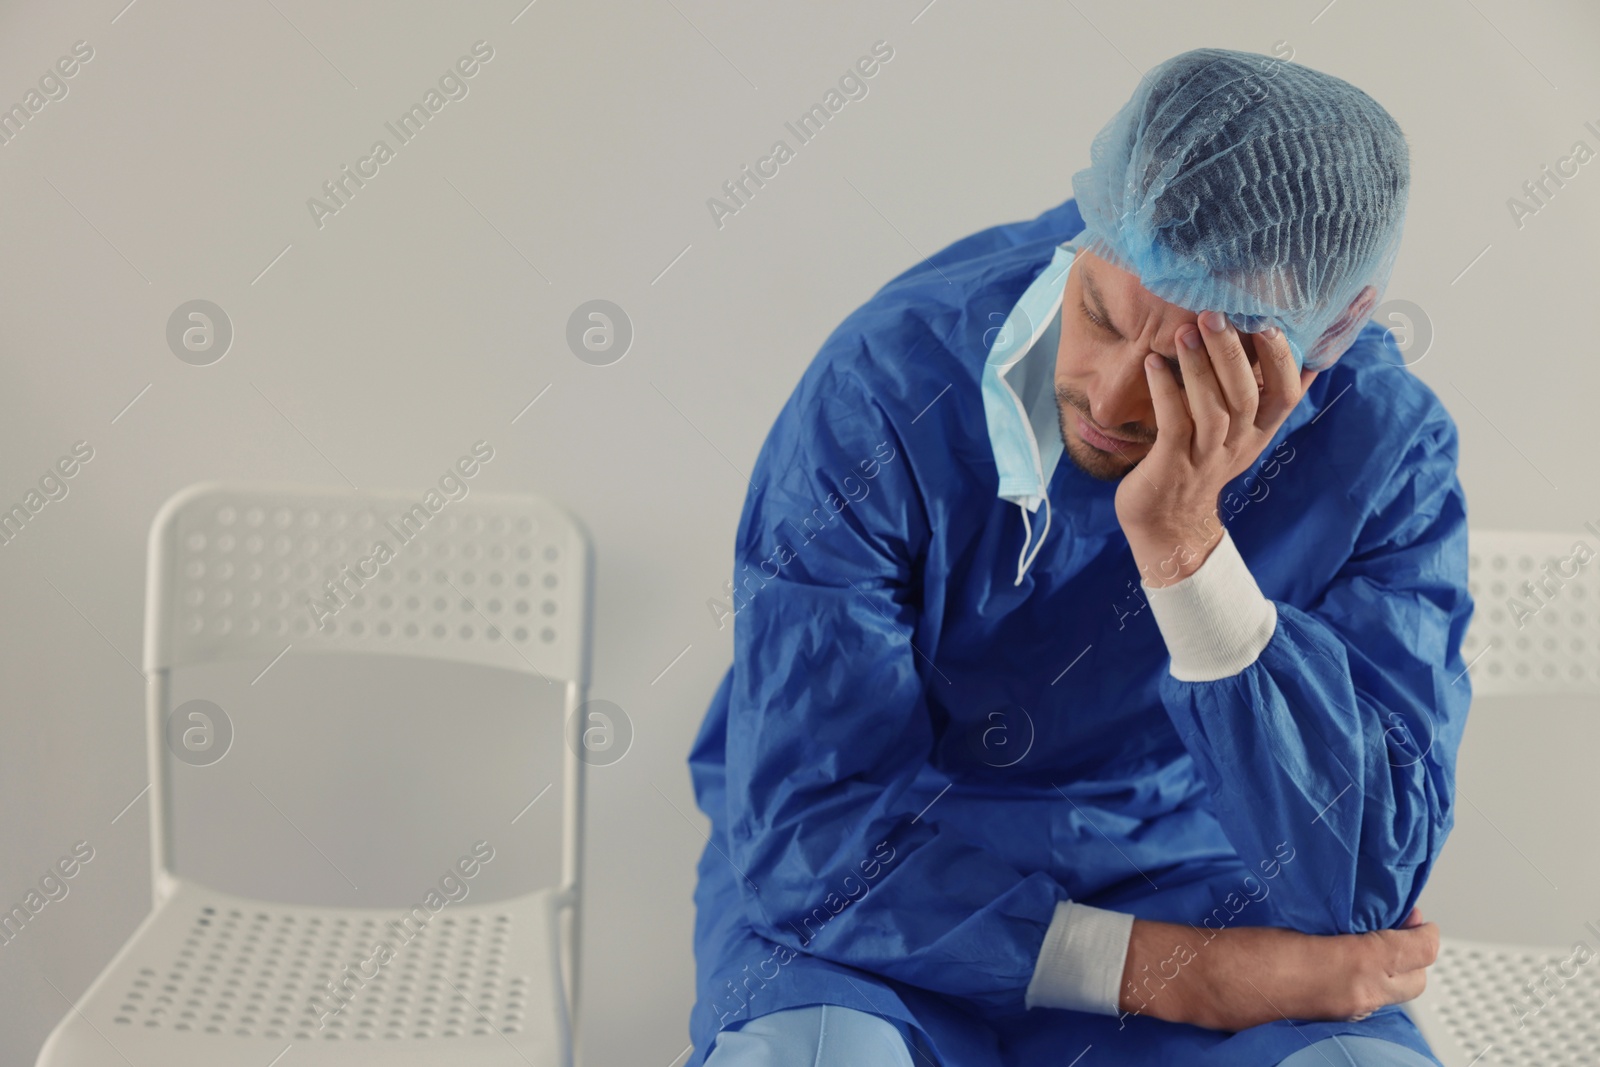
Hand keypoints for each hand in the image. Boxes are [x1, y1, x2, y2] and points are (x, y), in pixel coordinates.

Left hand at [1116, 311, 1316, 586]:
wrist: (1168, 525)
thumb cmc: (1202, 465)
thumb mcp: (1244, 434)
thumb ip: (1269, 399)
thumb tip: (1311, 358)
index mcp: (1258, 433)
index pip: (1285, 396)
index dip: (1281, 360)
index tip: (1270, 322)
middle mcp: (1237, 444)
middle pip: (1246, 395)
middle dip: (1232, 352)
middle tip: (1214, 314)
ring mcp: (1204, 456)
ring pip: (1212, 409)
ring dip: (1198, 367)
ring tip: (1183, 332)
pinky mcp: (1171, 465)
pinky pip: (1173, 424)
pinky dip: (1165, 391)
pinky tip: (1152, 364)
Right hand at [1117, 908, 1438, 1031]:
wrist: (1206, 981)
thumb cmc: (1241, 950)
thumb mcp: (1300, 922)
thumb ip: (1345, 926)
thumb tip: (1370, 919)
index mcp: (1356, 967)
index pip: (1421, 950)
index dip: (1424, 929)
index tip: (1413, 915)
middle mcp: (1358, 996)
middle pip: (1418, 979)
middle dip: (1415, 953)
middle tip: (1396, 927)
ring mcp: (1343, 1012)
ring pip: (1393, 994)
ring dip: (1391, 970)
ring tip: (1369, 942)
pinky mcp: (1325, 1020)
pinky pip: (1365, 1003)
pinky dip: (1366, 984)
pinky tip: (1342, 963)